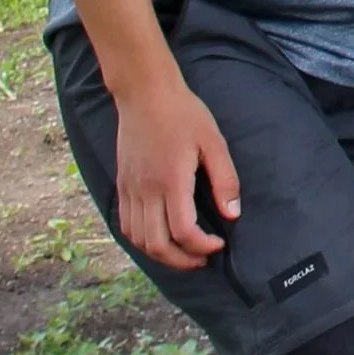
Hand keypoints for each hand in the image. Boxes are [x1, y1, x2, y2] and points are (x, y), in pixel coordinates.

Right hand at [113, 77, 239, 269]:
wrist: (145, 94)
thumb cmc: (184, 114)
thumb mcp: (213, 142)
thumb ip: (225, 179)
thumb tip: (232, 214)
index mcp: (171, 181)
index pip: (182, 231)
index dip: (202, 246)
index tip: (219, 243)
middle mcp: (146, 190)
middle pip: (156, 245)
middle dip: (181, 260)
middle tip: (202, 258)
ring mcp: (129, 189)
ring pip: (138, 239)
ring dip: (161, 254)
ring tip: (184, 252)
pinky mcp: (121, 185)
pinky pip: (126, 224)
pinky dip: (141, 240)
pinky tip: (160, 236)